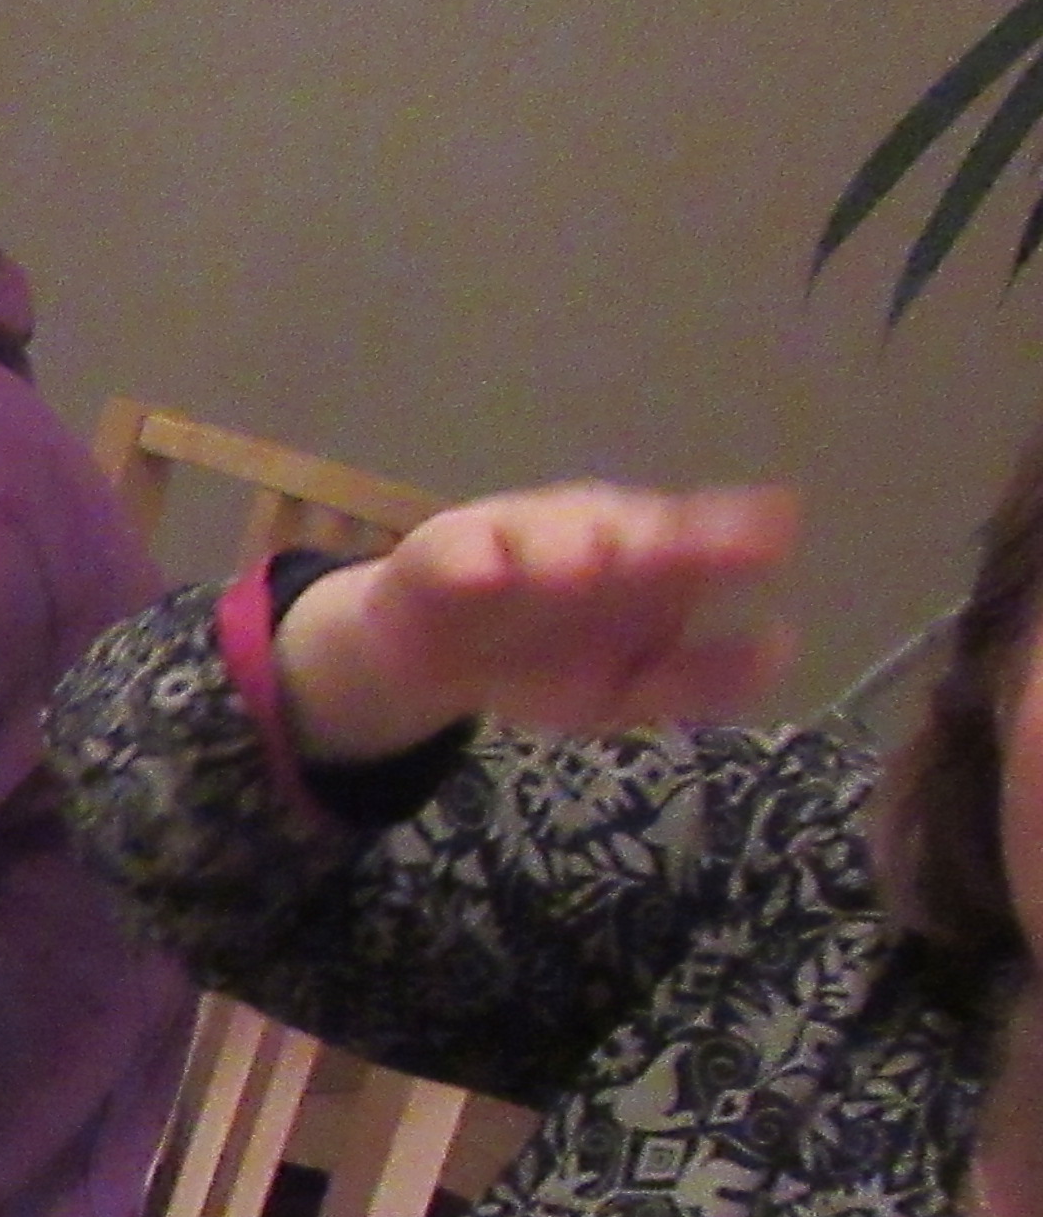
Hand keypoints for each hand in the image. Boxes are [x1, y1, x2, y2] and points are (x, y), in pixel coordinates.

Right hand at [273, 482, 794, 765]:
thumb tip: (781, 648)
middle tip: (682, 549)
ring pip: (545, 531)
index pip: (694, 541)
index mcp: (642, 559)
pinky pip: (458, 554)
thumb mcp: (630, 688)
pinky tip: (486, 576)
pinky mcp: (446, 554)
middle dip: (653, 538)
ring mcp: (514, 540)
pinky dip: (471, 563)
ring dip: (564, 547)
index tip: (779, 532)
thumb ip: (701, 679)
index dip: (732, 534)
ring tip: (584, 569)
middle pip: (626, 528)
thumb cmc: (544, 661)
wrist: (435, 661)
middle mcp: (586, 535)